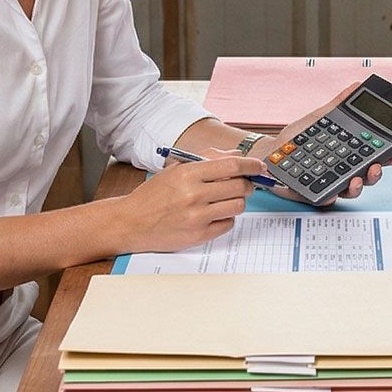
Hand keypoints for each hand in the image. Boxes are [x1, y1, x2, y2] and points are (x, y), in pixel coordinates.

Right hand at [119, 155, 259, 252]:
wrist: (131, 222)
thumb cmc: (154, 194)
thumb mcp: (176, 169)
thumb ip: (207, 159)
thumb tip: (237, 155)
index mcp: (188, 173)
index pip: (232, 165)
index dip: (252, 165)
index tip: (259, 167)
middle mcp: (194, 195)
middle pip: (240, 186)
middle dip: (248, 184)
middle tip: (245, 184)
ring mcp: (197, 217)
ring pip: (237, 206)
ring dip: (238, 201)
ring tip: (227, 199)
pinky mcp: (198, 236)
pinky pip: (228, 225)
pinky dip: (226, 218)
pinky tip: (215, 214)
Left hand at [257, 81, 391, 205]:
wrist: (272, 152)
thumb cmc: (298, 139)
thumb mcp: (321, 119)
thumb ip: (339, 104)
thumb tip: (355, 86)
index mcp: (348, 154)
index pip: (372, 156)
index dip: (387, 157)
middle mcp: (342, 171)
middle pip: (367, 176)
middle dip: (376, 173)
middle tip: (377, 166)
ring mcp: (330, 183)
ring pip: (351, 190)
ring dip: (358, 186)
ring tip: (356, 178)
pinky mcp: (314, 193)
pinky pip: (326, 198)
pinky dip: (331, 195)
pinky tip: (334, 190)